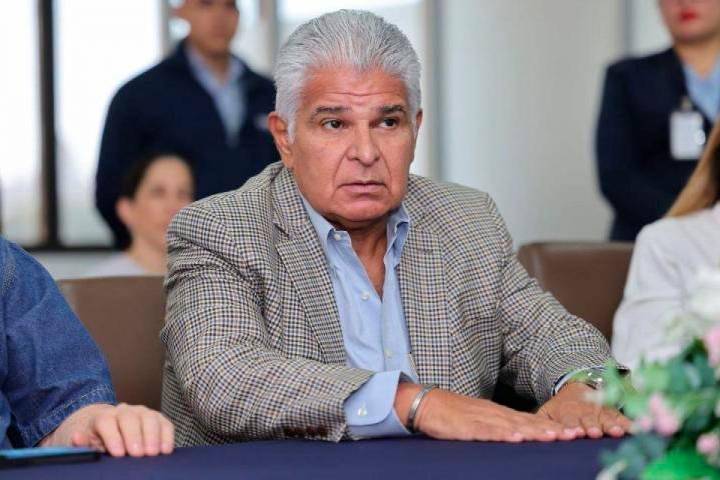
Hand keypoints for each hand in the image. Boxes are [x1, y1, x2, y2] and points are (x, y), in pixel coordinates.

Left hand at [40, 403, 174, 456]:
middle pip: (129, 418)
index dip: (112, 437)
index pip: (106, 422)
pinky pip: (165, 424)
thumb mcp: (87, 445)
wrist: (112, 434)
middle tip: (138, 454)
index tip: (118, 454)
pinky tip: (166, 450)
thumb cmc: (99, 444)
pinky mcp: (158, 419)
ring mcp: (143, 413)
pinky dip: (167, 436)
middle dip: (134, 436)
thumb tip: (77, 437)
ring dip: (152, 436)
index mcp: (103, 417)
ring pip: (149, 418)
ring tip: (152, 454)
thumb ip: (82, 444)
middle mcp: (124, 411)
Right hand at [394, 384, 577, 441]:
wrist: (424, 402)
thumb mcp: (479, 419)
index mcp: (498, 413)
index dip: (551, 428)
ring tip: (554, 437)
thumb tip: (519, 437)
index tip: (572, 433)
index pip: (529, 421)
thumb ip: (498, 427)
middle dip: (551, 430)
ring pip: (512, 426)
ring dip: (534, 432)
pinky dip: (502, 434)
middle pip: (527, 423)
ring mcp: (480, 418)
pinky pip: (487, 431)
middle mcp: (493, 414)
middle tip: (573, 436)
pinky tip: (516, 438)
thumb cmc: (451, 414)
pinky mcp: (466, 426)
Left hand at [537, 382, 630, 438]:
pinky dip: (629, 423)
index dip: (572, 427)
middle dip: (592, 427)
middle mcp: (585, 413)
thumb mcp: (547, 412)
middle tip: (594, 432)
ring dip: (611, 426)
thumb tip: (535, 432)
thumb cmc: (561, 407)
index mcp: (567, 413)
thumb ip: (543, 422)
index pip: (569, 421)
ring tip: (616, 432)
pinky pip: (623, 418)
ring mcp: (600, 412)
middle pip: (589, 421)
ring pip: (606, 419)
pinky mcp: (613, 412)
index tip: (576, 432)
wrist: (577, 387)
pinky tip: (635, 429)